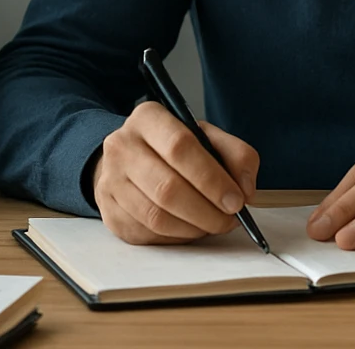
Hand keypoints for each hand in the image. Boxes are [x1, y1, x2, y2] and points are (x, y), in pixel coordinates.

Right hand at [92, 100, 259, 244]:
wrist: (130, 161)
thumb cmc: (173, 150)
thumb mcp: (207, 137)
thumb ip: (236, 155)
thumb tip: (245, 190)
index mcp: (148, 118)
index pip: (179, 146)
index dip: (211, 178)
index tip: (236, 200)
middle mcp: (121, 145)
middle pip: (167, 187)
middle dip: (206, 211)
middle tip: (229, 219)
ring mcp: (110, 180)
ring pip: (156, 216)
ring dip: (194, 228)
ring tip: (213, 224)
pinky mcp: (109, 212)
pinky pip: (148, 233)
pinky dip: (177, 237)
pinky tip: (190, 228)